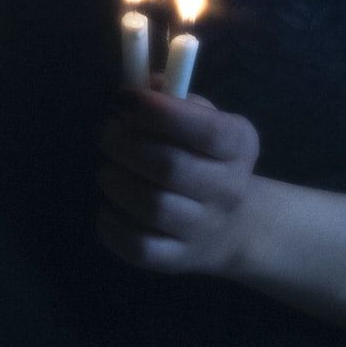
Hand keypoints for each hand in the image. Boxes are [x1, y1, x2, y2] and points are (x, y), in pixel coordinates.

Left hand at [97, 87, 259, 275]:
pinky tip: (108, 208)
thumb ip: (172, 97)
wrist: (233, 224)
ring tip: (107, 169)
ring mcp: (206, 229)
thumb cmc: (206, 156)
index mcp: (240, 145)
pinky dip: (112, 226)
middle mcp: (230, 189)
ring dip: (116, 182)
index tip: (123, 98)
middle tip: (105, 134)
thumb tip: (137, 85)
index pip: (206, 130)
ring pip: (153, 207)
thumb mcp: (204, 118)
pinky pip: (139, 247)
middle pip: (171, 168)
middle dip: (126, 145)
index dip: (159, 112)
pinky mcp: (180, 261)